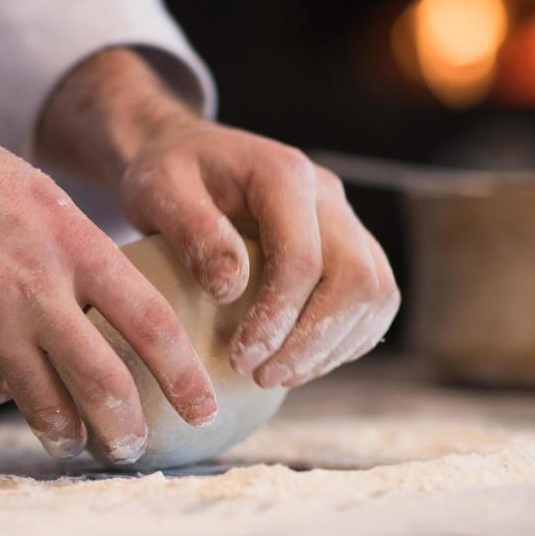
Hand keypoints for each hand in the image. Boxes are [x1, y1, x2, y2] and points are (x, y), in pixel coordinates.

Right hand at [0, 10, 217, 461]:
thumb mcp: (39, 195)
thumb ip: (79, 253)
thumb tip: (115, 303)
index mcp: (72, 246)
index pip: (150, 322)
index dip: (184, 374)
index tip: (205, 407)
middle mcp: (36, 290)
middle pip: (102, 382)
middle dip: (127, 429)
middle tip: (135, 448)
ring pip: (42, 403)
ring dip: (66, 432)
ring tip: (76, 442)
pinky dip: (0, 392)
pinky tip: (2, 384)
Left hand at [37, 48, 399, 388]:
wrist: (186, 158)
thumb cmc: (168, 176)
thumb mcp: (159, 190)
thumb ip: (192, 230)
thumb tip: (230, 289)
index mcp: (285, 174)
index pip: (303, 257)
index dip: (278, 317)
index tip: (241, 359)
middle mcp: (328, 196)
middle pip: (356, 279)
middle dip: (313, 341)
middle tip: (262, 376)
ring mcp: (345, 221)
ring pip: (376, 294)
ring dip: (333, 347)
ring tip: (276, 376)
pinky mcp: (349, 248)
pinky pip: (372, 302)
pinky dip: (344, 341)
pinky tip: (297, 363)